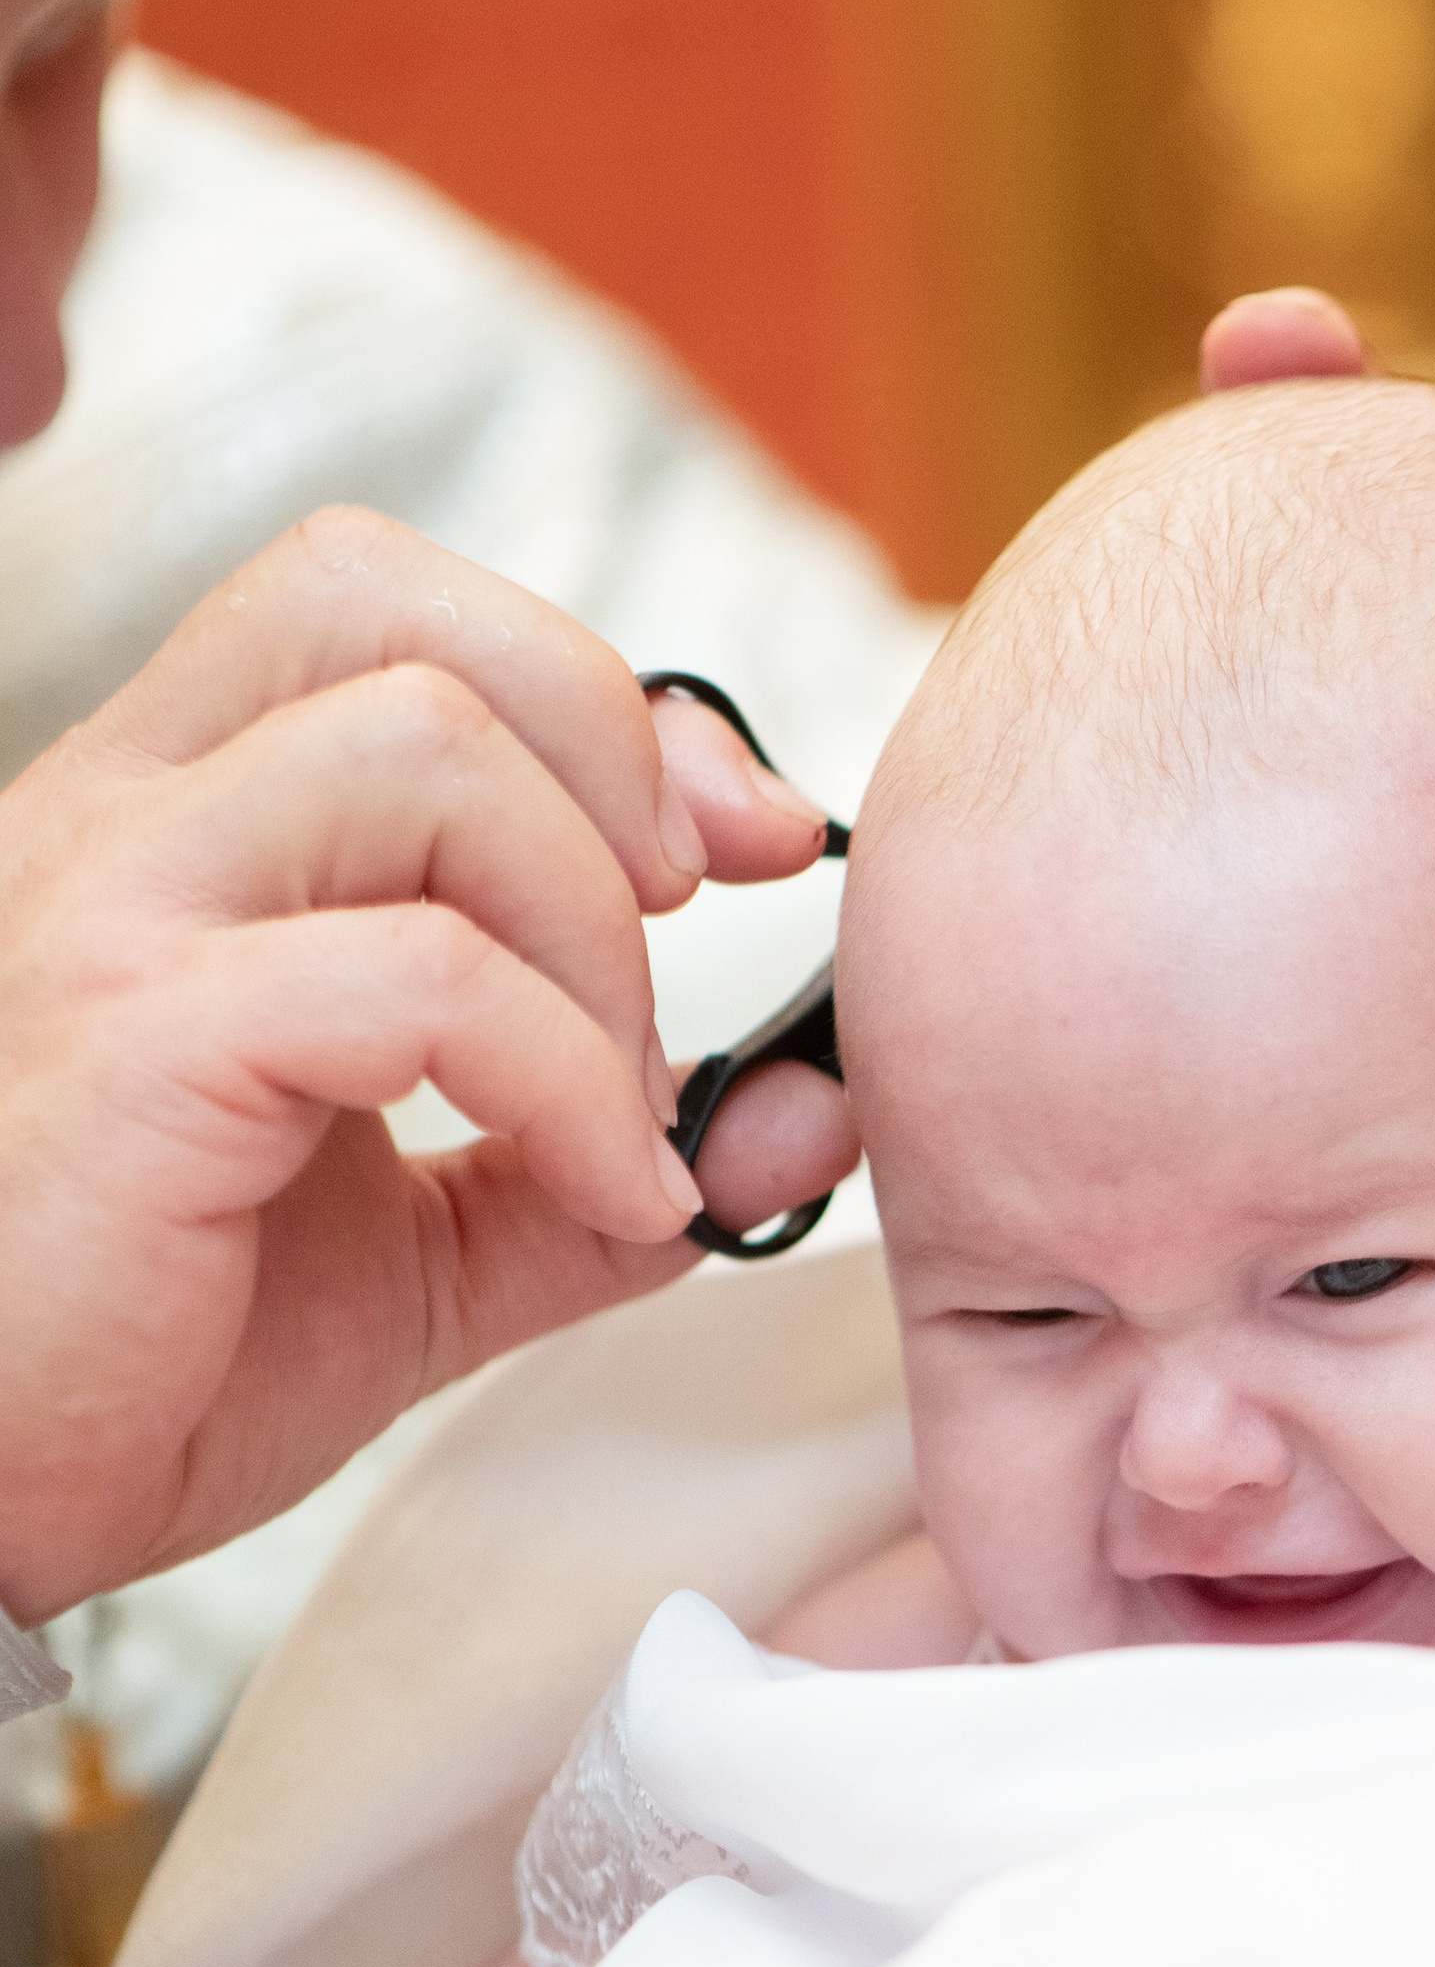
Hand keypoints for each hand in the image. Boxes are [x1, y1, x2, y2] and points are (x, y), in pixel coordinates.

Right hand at [0, 510, 861, 1621]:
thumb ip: (581, 1174)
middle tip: (690, 921)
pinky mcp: (135, 1040)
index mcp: (170, 829)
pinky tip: (609, 1199)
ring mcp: (110, 913)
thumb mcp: (407, 1256)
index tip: (737, 837)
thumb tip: (792, 1129)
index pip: (374, 610)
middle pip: (386, 599)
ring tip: (623, 1106)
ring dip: (592, 927)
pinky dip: (573, 1082)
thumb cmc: (131, 1368)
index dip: (594, 689)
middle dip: (606, 736)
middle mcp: (119, 822)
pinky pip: (423, 976)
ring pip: (423, 748)